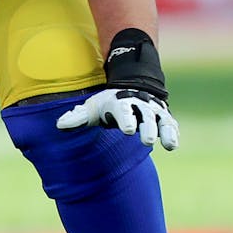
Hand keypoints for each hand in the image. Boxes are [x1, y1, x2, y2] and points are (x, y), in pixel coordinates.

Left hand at [56, 88, 179, 149]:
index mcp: (120, 102)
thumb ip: (78, 117)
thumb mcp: (92, 108)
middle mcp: (139, 105)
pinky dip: (173, 133)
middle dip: (148, 127)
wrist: (130, 88)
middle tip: (147, 140)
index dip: (127, 119)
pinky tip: (173, 145)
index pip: (123, 110)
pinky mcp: (163, 117)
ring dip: (165, 131)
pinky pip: (170, 125)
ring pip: (162, 119)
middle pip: (146, 116)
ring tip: (169, 144)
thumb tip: (59, 125)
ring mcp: (153, 111)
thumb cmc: (107, 104)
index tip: (129, 130)